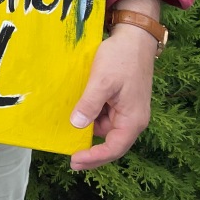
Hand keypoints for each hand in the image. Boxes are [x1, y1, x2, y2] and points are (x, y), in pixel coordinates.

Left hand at [68, 13, 159, 169]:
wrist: (133, 38)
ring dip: (88, 130)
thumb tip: (77, 125)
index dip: (94, 158)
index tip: (74, 161)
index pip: (114, 148)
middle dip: (90, 149)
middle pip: (110, 142)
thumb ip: (90, 103)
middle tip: (68, 155)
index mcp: (132, 120)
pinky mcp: (118, 100)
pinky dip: (90, 115)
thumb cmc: (121, 58)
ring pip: (104, 127)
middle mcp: (131, 119)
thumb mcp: (102, 81)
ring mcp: (125, 109)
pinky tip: (74, 112)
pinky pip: (103, 114)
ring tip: (65, 132)